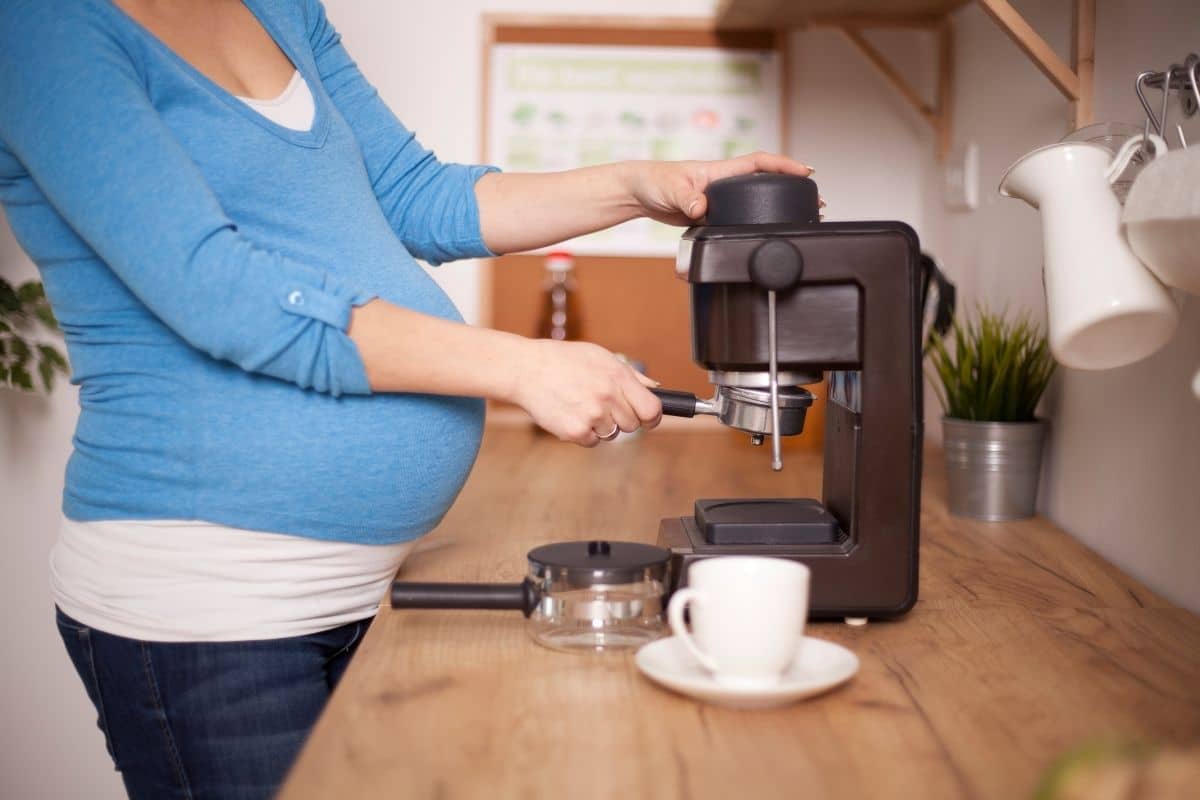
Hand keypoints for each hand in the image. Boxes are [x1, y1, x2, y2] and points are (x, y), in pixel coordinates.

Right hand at [509, 339, 662, 445]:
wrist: (525, 369)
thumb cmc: (563, 360)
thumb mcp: (599, 356)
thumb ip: (630, 375)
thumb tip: (655, 388)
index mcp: (617, 376)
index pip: (651, 409)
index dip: (653, 417)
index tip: (648, 419)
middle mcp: (607, 396)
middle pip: (633, 425)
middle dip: (622, 419)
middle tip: (603, 407)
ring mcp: (591, 415)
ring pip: (612, 434)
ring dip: (601, 426)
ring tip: (581, 405)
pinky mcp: (575, 431)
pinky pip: (592, 441)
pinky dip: (583, 433)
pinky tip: (570, 414)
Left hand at [624, 151, 815, 225]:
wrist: (638, 193)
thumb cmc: (653, 182)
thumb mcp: (670, 190)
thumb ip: (686, 198)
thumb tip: (701, 208)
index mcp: (719, 171)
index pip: (759, 163)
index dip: (784, 166)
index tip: (806, 172)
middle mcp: (724, 183)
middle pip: (766, 182)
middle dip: (793, 187)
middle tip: (816, 201)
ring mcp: (720, 198)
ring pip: (756, 200)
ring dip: (779, 205)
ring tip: (803, 216)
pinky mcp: (712, 214)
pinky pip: (740, 216)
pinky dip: (756, 221)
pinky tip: (767, 231)